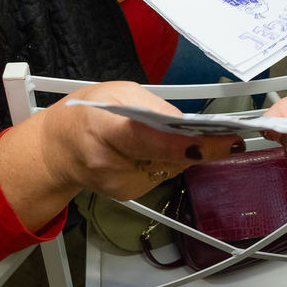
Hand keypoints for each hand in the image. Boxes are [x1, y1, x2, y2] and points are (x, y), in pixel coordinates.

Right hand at [40, 81, 242, 201]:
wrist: (57, 149)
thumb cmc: (85, 113)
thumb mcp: (118, 92)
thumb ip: (154, 107)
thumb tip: (188, 124)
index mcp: (103, 128)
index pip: (149, 140)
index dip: (186, 144)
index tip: (222, 142)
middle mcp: (109, 163)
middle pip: (167, 158)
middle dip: (199, 147)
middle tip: (229, 138)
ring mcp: (118, 184)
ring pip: (169, 168)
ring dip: (181, 153)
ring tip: (180, 137)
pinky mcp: (127, 195)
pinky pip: (161, 175)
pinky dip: (167, 162)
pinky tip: (156, 150)